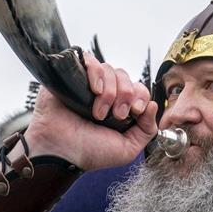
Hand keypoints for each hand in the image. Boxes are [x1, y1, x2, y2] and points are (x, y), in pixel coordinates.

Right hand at [24, 52, 157, 170]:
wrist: (59, 152)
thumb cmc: (88, 152)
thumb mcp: (127, 149)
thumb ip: (147, 130)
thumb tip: (153, 105)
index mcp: (119, 107)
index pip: (138, 89)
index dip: (141, 96)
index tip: (135, 112)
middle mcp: (104, 93)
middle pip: (126, 77)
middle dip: (126, 95)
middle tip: (116, 115)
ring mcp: (87, 83)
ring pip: (110, 69)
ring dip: (110, 90)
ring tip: (99, 112)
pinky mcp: (70, 75)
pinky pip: (89, 59)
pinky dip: (96, 72)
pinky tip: (95, 90)